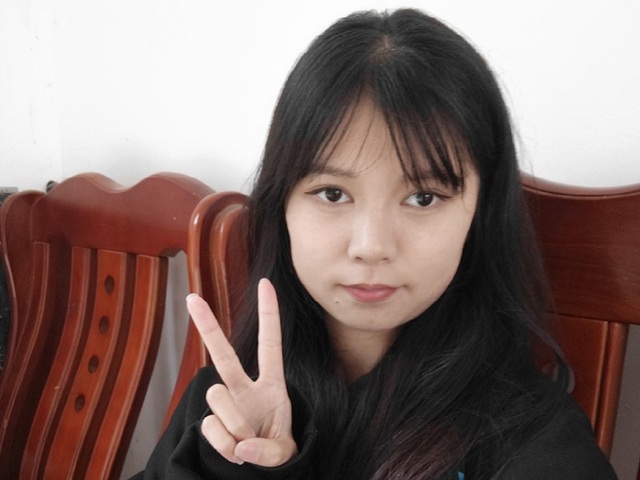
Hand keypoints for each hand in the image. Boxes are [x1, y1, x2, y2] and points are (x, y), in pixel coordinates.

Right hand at [186, 278, 296, 466]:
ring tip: (247, 444)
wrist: (261, 474)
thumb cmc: (277, 453)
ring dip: (235, 423)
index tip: (264, 283)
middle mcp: (245, 390)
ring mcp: (226, 406)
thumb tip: (243, 447)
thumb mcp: (287, 452)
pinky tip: (235, 453)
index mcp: (272, 386)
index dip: (268, 314)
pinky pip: (211, 427)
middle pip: (224, 354)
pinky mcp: (212, 424)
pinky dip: (224, 444)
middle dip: (208, 326)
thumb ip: (270, 452)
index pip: (270, 344)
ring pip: (218, 396)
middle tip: (192, 298)